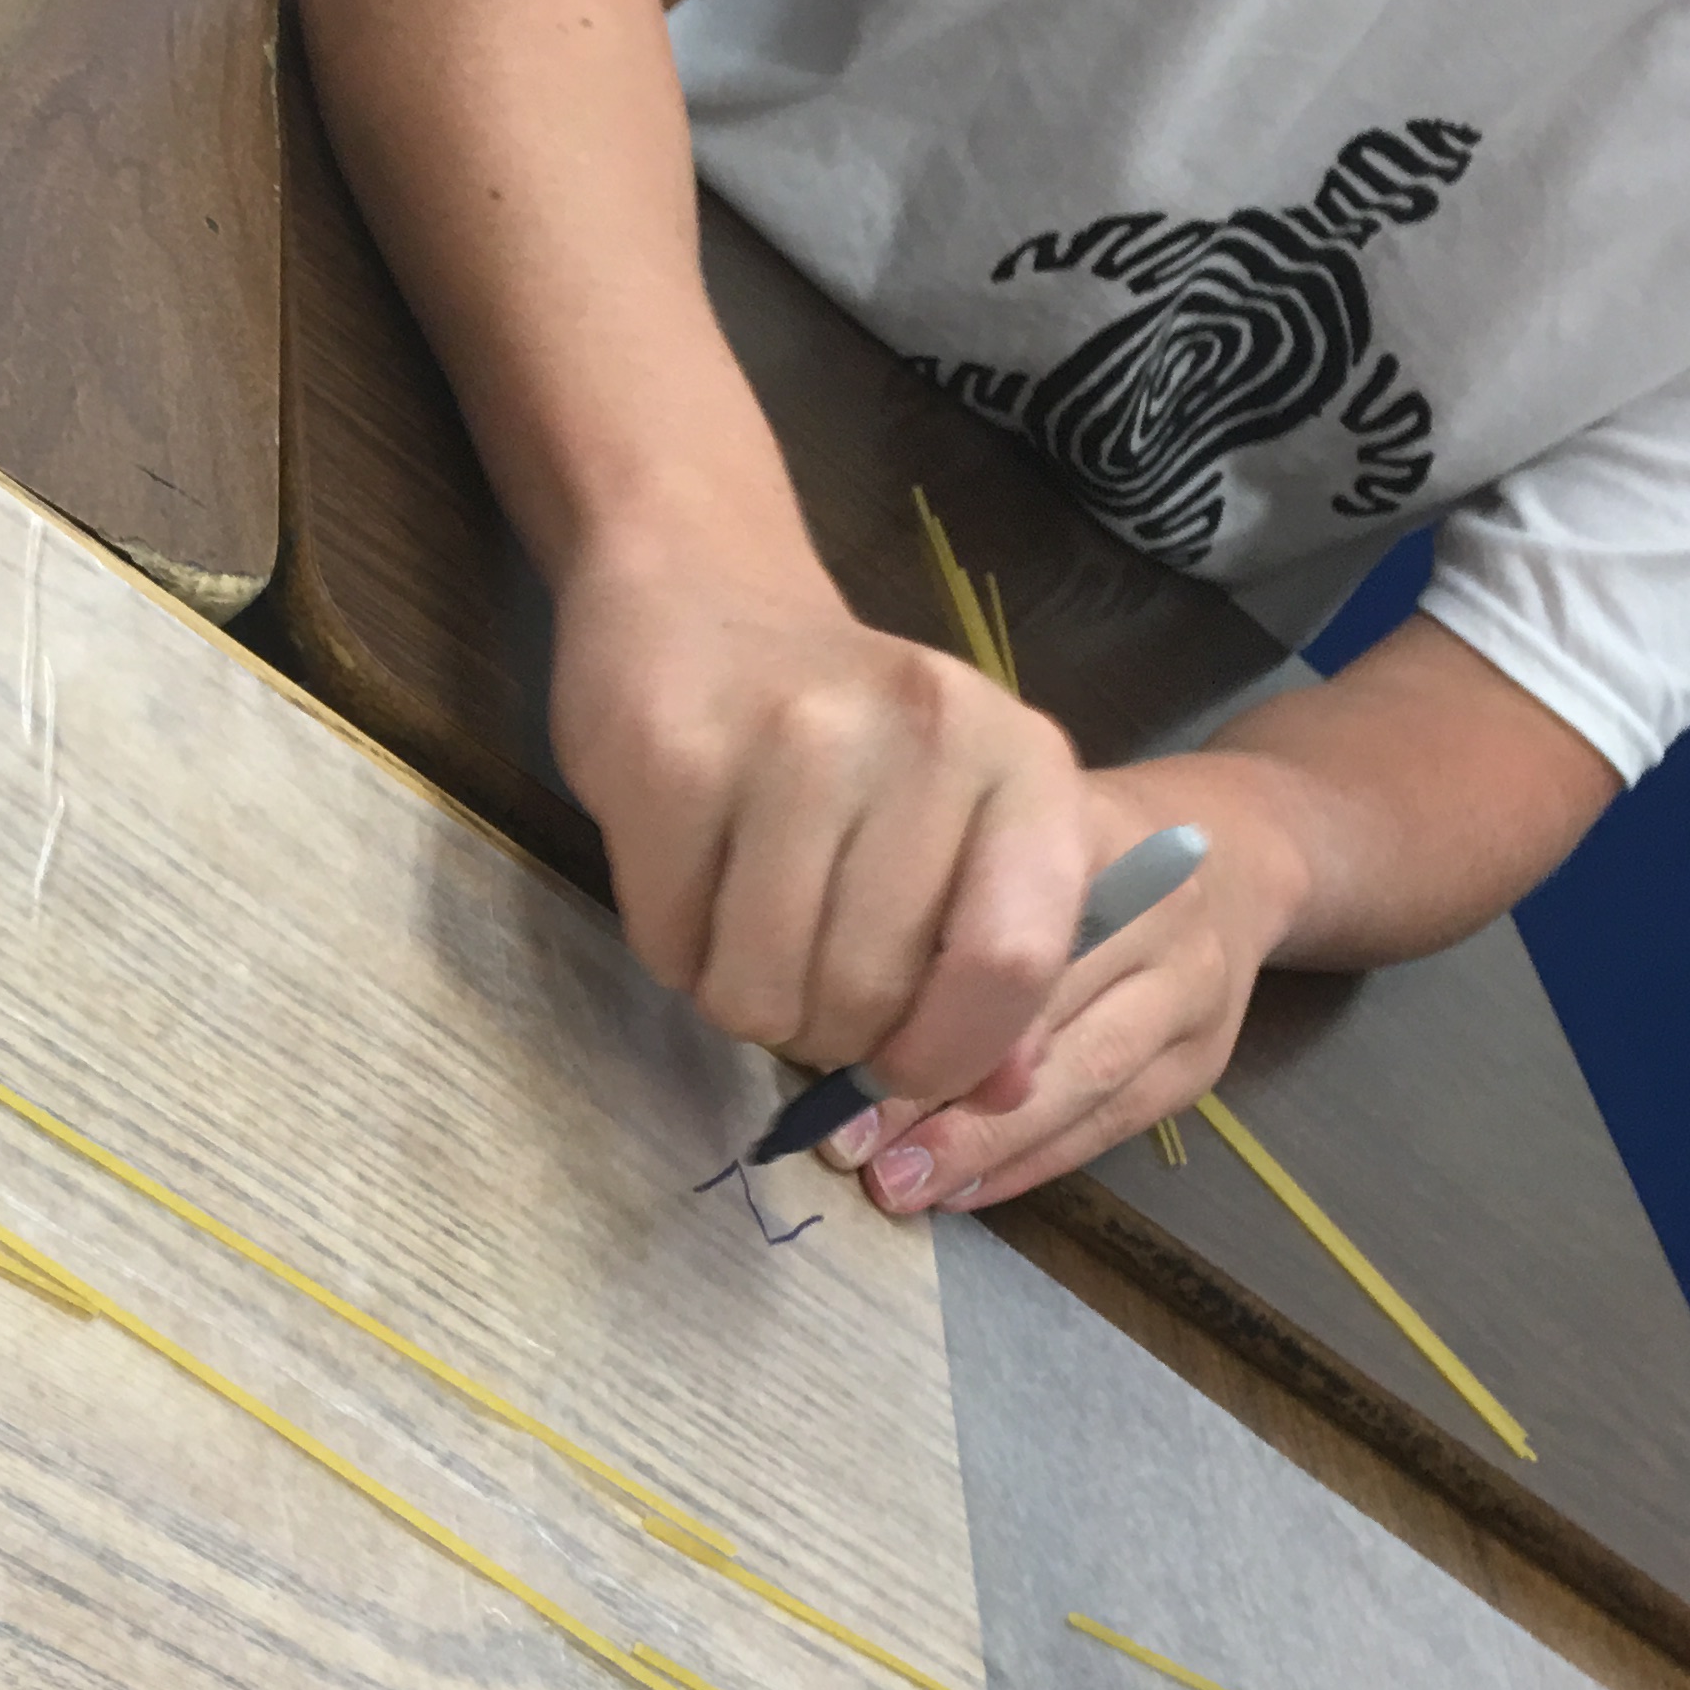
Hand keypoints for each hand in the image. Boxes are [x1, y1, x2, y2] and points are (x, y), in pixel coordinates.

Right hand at [552, 545, 1090, 1110]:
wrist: (705, 594)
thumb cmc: (852, 737)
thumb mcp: (960, 824)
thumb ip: (999, 957)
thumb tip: (1005, 1094)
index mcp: (1020, 760)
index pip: (1011, 960)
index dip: (952, 1053)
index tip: (906, 1065)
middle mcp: (920, 734)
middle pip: (868, 995)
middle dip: (826, 1032)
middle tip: (809, 981)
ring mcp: (790, 739)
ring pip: (760, 992)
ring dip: (743, 1000)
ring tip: (747, 930)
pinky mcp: (670, 759)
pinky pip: (669, 949)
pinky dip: (674, 951)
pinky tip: (690, 880)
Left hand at [819, 758, 1308, 1213]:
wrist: (1234, 853)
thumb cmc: (1069, 844)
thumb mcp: (997, 831)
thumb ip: (930, 907)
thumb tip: (824, 1024)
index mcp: (1080, 821)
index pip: (1002, 920)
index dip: (918, 1003)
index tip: (833, 1061)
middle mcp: (1156, 895)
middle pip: (1043, 1004)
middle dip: (932, 1086)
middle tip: (844, 1144)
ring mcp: (1195, 979)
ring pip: (1085, 1075)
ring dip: (981, 1142)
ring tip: (896, 1183)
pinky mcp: (1207, 1054)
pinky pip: (1115, 1123)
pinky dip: (1031, 1163)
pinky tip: (960, 1187)